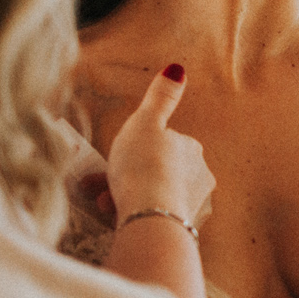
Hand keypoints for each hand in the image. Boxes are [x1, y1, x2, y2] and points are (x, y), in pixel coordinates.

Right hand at [107, 64, 214, 227]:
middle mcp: (199, 177)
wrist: (150, 213)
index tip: (115, 157)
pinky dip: (132, 214)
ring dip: (124, 195)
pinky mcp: (178, 228)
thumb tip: (177, 69)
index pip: (161, 145)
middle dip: (125, 176)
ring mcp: (191, 204)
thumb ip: (160, 98)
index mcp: (192, 151)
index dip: (134, 150)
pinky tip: (114, 216)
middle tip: (98, 184)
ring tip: (103, 200)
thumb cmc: (146, 163)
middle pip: (154, 172)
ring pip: (151, 195)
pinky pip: (151, 217)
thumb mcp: (145, 121)